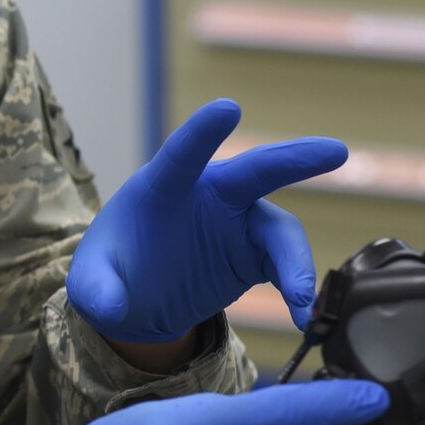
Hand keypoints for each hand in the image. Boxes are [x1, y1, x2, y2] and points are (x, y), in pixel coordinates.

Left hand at [68, 98, 345, 341]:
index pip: (182, 154)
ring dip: (297, 262)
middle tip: (333, 151)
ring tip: (301, 302)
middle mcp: (208, 194)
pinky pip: (287, 265)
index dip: (203, 133)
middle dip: (293, 159)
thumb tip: (112, 307)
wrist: (138, 296)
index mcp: (162, 187)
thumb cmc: (111, 270)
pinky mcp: (257, 253)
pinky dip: (298, 288)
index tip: (227, 108)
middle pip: (255, 170)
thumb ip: (98, 290)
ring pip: (280, 229)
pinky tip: (302, 316)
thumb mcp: (91, 283)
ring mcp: (238, 222)